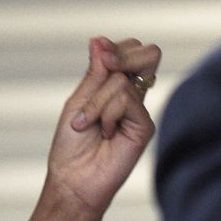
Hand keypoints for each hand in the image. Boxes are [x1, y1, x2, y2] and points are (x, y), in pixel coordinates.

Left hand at [44, 36, 161, 219]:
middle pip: (148, 53)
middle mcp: (134, 96)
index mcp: (117, 86)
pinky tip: (104, 132)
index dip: (115, 46)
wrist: (72, 180)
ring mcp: (140, 111)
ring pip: (124, 79)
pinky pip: (127, 100)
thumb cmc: (72, 146)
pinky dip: (106, 113)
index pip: (132, 49)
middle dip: (120, 56)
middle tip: (103, 69)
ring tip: (88, 123)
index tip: (99, 53)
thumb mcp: (78, 101)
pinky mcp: (145, 126)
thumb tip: (99, 40)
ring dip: (97, 100)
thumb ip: (95, 72)